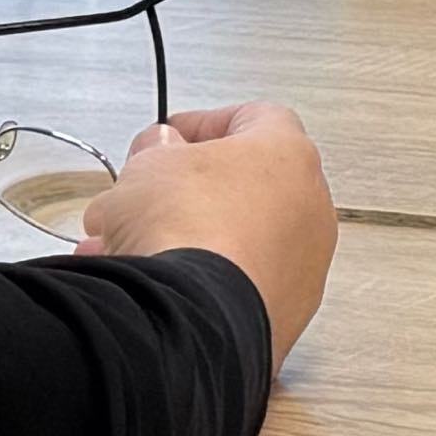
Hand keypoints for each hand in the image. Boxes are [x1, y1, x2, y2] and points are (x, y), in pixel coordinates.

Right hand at [79, 100, 338, 363]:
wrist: (196, 316)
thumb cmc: (187, 230)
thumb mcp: (149, 166)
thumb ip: (158, 149)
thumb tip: (162, 149)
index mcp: (290, 155)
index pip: (253, 119)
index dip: (201, 125)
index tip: (165, 138)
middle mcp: (309, 209)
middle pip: (242, 186)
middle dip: (185, 191)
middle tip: (143, 197)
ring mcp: (302, 269)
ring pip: (235, 242)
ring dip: (184, 240)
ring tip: (125, 249)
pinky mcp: (283, 316)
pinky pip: (236, 287)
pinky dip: (198, 283)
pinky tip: (149, 288)